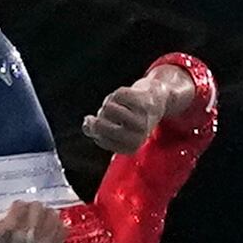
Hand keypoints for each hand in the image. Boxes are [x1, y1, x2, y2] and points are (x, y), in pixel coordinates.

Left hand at [0, 197, 69, 242]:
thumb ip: (48, 241)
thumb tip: (62, 221)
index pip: (63, 229)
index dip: (54, 219)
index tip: (42, 219)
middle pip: (52, 214)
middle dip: (40, 211)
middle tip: (26, 216)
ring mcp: (25, 236)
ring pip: (38, 206)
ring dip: (27, 207)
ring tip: (17, 215)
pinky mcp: (11, 226)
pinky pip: (21, 205)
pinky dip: (15, 205)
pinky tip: (9, 213)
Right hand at [80, 54, 210, 152]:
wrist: (156, 102)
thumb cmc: (131, 119)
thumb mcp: (114, 130)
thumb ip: (95, 131)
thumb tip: (86, 124)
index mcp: (132, 146)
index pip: (100, 139)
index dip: (95, 130)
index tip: (104, 125)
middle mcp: (139, 134)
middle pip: (101, 125)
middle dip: (98, 117)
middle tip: (105, 114)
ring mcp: (141, 116)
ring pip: (108, 108)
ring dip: (108, 105)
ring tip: (117, 106)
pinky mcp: (141, 99)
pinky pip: (116, 96)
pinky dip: (117, 95)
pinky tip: (126, 99)